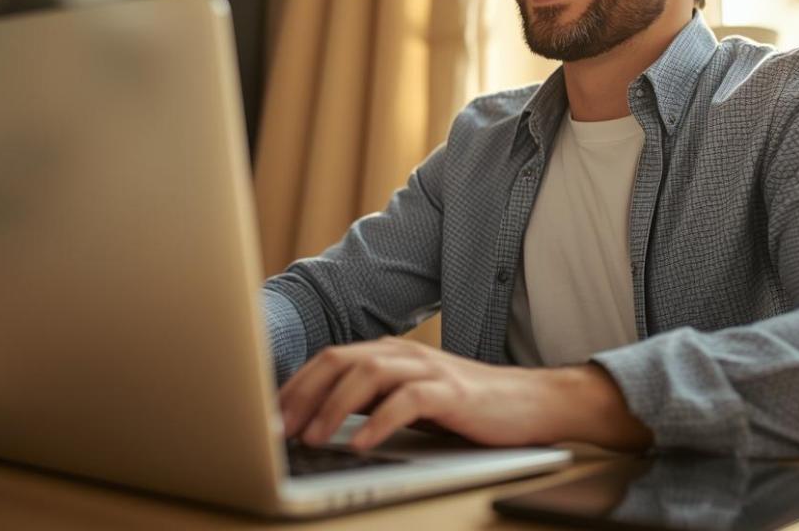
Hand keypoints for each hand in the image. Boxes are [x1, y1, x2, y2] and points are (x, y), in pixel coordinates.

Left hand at [277, 337, 651, 451]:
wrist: (530, 403)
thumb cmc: (466, 407)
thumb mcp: (410, 400)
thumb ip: (371, 400)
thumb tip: (317, 420)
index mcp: (389, 353)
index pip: (329, 359)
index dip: (295, 386)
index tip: (268, 417)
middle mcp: (405, 354)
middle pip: (340, 361)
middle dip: (303, 394)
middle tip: (278, 428)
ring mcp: (429, 369)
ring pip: (368, 374)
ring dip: (333, 407)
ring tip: (311, 437)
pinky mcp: (452, 392)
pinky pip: (407, 401)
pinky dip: (379, 422)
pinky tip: (361, 444)